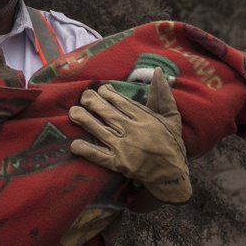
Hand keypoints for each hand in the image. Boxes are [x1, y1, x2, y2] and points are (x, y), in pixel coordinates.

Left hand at [69, 68, 190, 203]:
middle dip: (93, 102)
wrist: (172, 174)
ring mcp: (124, 148)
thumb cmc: (171, 143)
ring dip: (85, 120)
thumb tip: (157, 71)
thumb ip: (162, 94)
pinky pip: (99, 156)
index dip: (108, 94)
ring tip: (74, 112)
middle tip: (84, 96)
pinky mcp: (118, 164)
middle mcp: (133, 131)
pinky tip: (74, 144)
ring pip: (100, 131)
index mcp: (145, 118)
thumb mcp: (171, 117)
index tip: (100, 89)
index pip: (122, 102)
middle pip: (108, 113)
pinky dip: (86, 150)